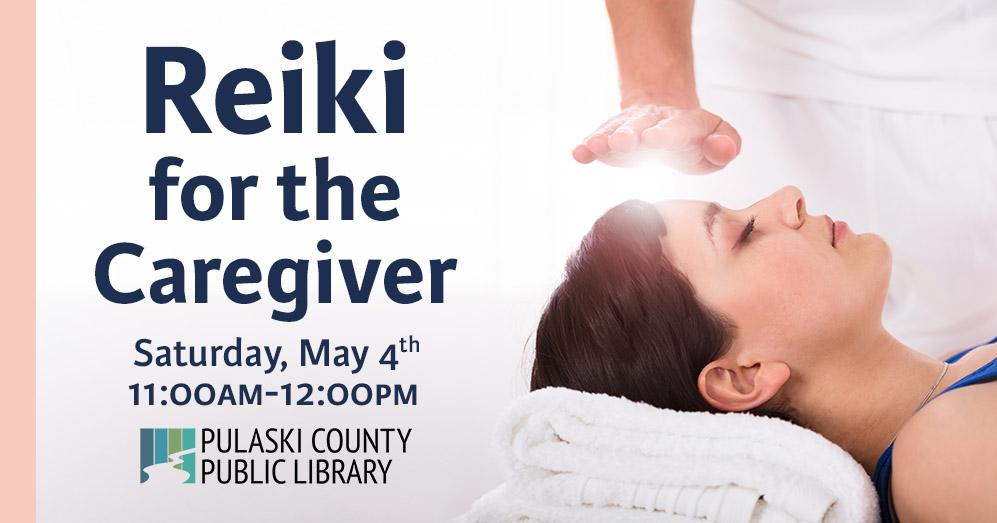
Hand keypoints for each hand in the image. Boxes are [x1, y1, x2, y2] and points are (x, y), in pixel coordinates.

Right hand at [572, 105, 740, 173]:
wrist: (665, 121)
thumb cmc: (696, 140)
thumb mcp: (720, 141)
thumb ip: (726, 146)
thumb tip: (720, 149)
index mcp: (684, 124)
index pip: (675, 129)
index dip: (664, 134)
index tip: (652, 139)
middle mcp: (653, 122)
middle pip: (640, 126)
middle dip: (629, 134)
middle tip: (619, 142)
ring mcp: (630, 128)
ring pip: (616, 130)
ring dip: (605, 139)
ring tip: (591, 147)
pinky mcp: (612, 139)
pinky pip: (599, 139)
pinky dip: (588, 146)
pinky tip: (578, 154)